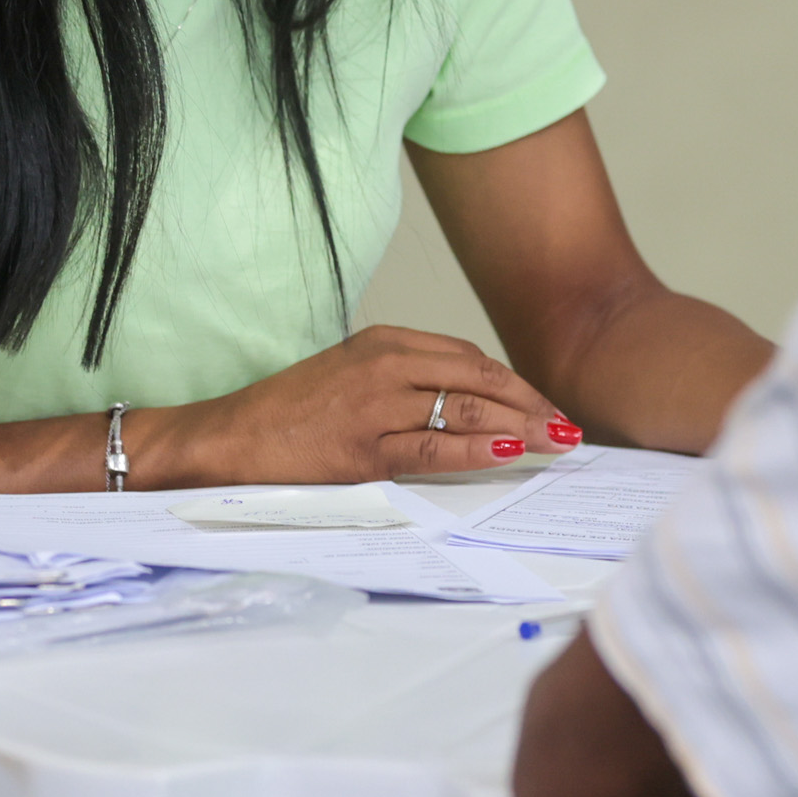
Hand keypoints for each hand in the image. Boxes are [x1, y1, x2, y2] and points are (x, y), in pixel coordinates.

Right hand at [151, 324, 582, 484]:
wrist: (229, 438)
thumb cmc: (291, 413)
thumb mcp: (352, 377)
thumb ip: (406, 382)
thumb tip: (470, 406)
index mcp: (385, 343)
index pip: (470, 358)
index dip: (516, 383)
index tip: (546, 406)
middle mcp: (385, 364)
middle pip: (480, 378)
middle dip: (532, 403)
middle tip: (568, 427)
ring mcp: (375, 405)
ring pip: (466, 409)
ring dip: (520, 426)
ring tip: (556, 443)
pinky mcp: (362, 448)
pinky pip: (434, 446)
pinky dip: (478, 449)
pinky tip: (511, 453)